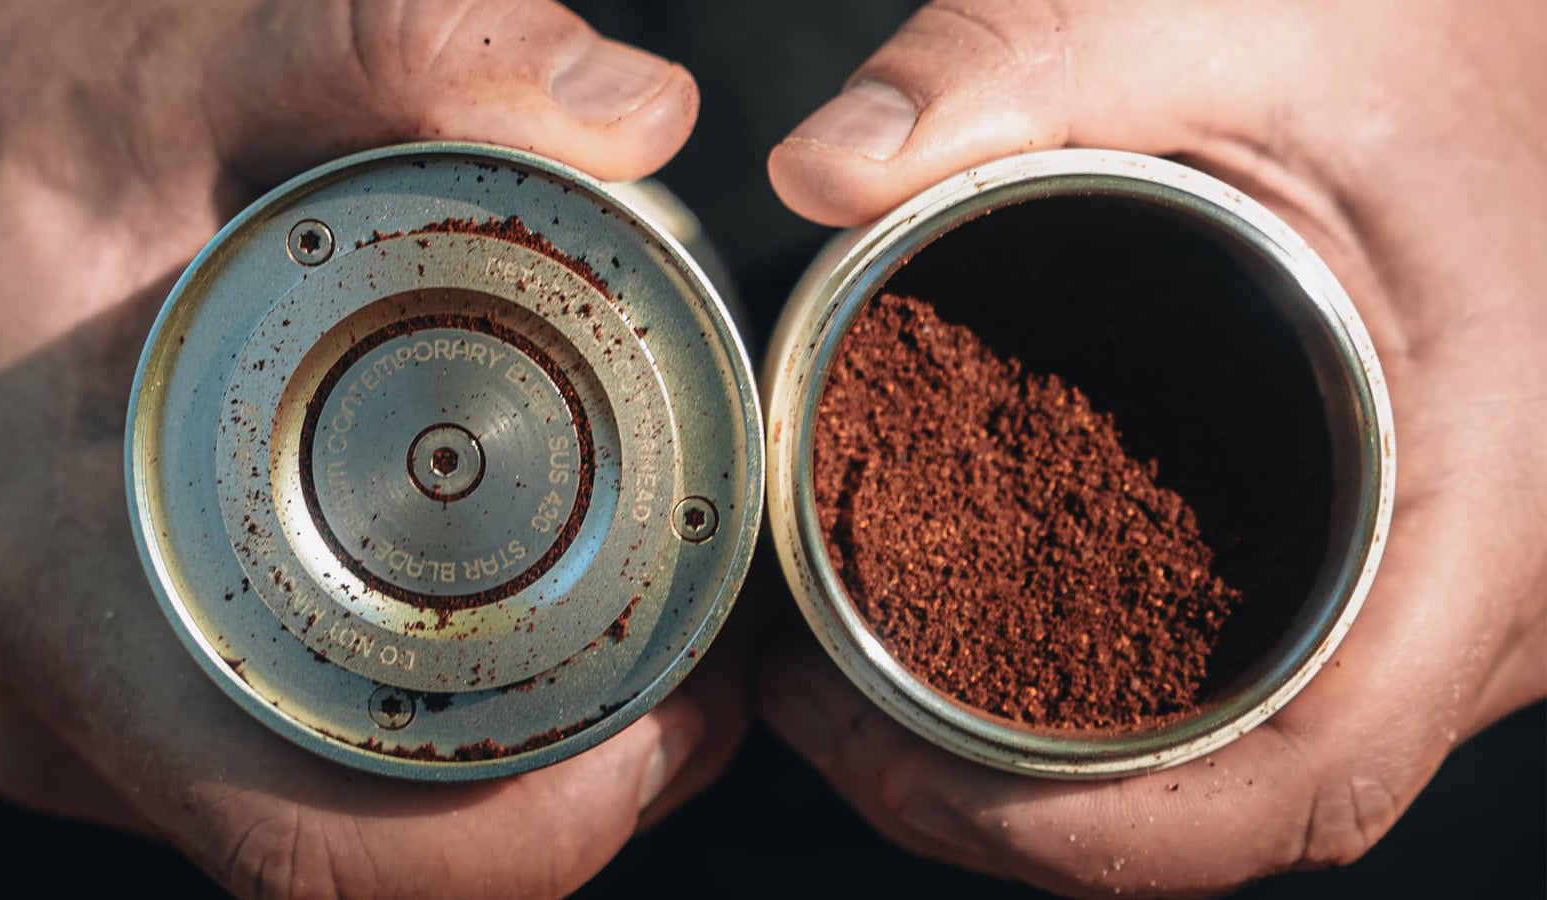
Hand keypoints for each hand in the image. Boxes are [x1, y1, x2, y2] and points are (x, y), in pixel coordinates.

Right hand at [0, 2, 740, 896]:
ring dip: (509, 734)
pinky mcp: (115, 686)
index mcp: (72, 592)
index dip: (548, 822)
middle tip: (691, 631)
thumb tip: (636, 113)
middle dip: (575, 767)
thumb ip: (400, 52)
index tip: (684, 706)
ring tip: (620, 597)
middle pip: (380, 845)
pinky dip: (424, 696)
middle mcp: (64, 705)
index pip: (336, 853)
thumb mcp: (186, 60)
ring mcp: (84, 713)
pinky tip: (489, 583)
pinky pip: (297, 748)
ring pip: (343, 803)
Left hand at [762, 1, 1546, 894]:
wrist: (1528, 41)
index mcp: (1479, 508)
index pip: (1298, 788)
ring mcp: (1450, 592)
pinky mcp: (1405, 558)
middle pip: (1243, 801)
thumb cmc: (1428, 36)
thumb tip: (819, 167)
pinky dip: (1118, 704)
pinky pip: (1268, 688)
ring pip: (1249, 758)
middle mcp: (1487, 593)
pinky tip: (991, 636)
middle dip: (1017, 807)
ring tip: (872, 682)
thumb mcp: (1220, 28)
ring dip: (1056, 768)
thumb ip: (1014, 68)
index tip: (885, 764)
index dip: (1079, 837)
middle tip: (832, 712)